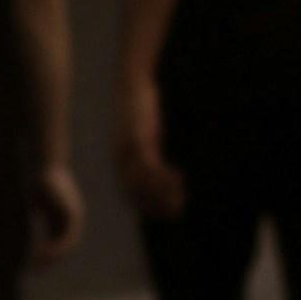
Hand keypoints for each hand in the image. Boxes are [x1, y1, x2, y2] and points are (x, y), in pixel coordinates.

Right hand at [26, 159, 84, 265]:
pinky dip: (56, 248)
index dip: (46, 251)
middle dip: (50, 258)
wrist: (44, 163)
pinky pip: (67, 237)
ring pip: (67, 243)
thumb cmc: (35, 177)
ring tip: (38, 264)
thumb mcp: (32, 199)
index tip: (32, 262)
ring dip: (52, 256)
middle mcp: (72, 216)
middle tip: (35, 269)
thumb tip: (17, 221)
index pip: (56, 238)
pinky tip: (42, 254)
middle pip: (63, 244)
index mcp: (62, 213)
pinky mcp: (73, 214)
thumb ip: (31, 211)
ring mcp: (74, 216)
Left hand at [117, 78, 181, 220]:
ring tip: (181, 199)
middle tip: (178, 210)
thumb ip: (146, 151)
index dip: (148, 208)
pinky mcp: (138, 140)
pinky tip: (179, 178)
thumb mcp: (142, 135)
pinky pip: (150, 166)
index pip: (130, 195)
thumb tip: (155, 165)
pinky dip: (164, 176)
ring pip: (143, 183)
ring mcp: (128, 151)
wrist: (132, 86)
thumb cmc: (138, 112)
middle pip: (134, 194)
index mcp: (119, 162)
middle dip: (156, 206)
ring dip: (163, 195)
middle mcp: (120, 160)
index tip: (167, 213)